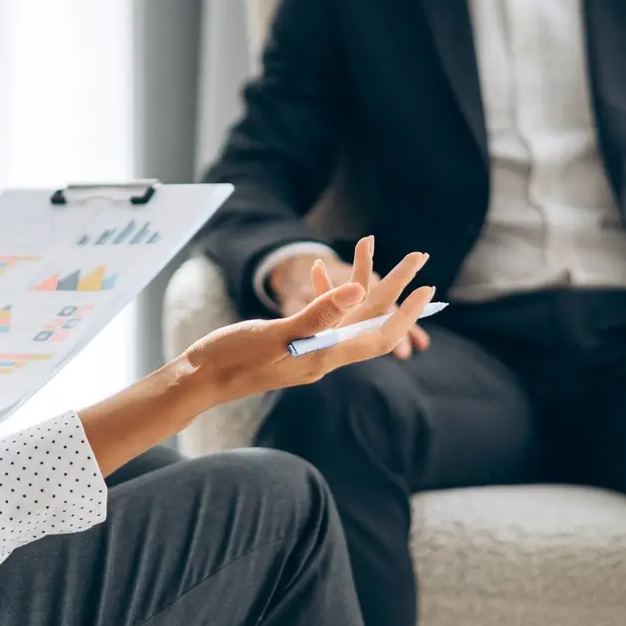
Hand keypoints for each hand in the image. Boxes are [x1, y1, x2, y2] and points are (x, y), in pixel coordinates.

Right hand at [183, 245, 433, 404]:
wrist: (199, 380)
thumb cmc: (232, 358)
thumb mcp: (276, 333)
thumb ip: (318, 313)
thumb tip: (356, 289)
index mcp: (325, 355)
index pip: (380, 335)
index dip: (407, 313)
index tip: (426, 287)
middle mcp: (323, 354)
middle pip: (370, 318)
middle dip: (395, 287)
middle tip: (418, 257)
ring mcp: (308, 348)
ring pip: (347, 312)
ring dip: (361, 279)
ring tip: (369, 245)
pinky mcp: (291, 342)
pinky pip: (321, 314)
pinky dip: (326, 290)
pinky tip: (322, 270)